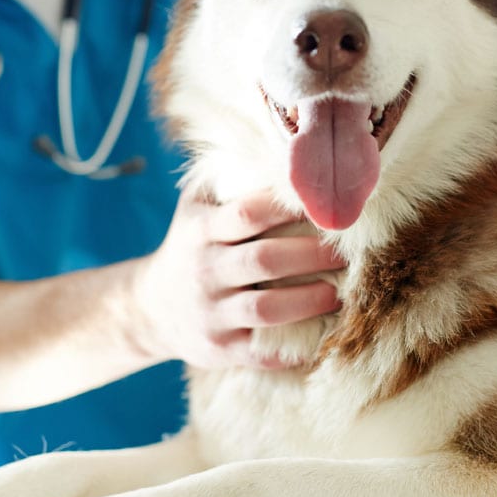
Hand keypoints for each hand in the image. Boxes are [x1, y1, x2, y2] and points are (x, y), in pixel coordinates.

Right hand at [128, 189, 343, 369]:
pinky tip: (325, 337)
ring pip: (266, 310)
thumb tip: (278, 143)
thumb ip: (228, 178)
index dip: (288, 207)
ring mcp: (212, 314)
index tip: (326, 203)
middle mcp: (205, 271)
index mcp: (201, 230)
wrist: (149, 309)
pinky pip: (262, 352)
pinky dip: (295, 350)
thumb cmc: (190, 245)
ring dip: (310, 301)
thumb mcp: (195, 208)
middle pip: (264, 260)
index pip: (247, 213)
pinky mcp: (221, 349)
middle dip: (312, 254)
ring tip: (340, 292)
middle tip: (348, 250)